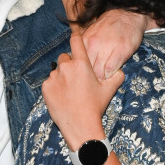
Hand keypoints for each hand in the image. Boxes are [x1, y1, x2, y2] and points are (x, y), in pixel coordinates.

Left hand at [42, 34, 123, 149]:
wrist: (80, 125)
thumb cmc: (95, 106)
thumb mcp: (109, 90)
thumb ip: (116, 76)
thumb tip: (119, 70)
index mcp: (81, 64)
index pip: (75, 41)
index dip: (76, 39)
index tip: (76, 40)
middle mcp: (65, 67)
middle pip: (65, 57)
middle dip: (69, 64)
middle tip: (76, 78)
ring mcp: (54, 77)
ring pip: (57, 71)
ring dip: (62, 76)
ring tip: (70, 90)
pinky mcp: (45, 87)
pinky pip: (50, 82)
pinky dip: (54, 87)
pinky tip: (62, 97)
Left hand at [82, 10, 152, 79]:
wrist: (128, 15)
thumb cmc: (110, 26)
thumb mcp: (91, 33)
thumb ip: (84, 46)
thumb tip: (77, 61)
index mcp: (85, 40)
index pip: (77, 62)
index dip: (81, 70)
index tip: (86, 73)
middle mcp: (93, 44)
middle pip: (86, 69)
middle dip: (90, 76)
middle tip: (95, 79)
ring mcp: (106, 48)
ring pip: (98, 72)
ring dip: (101, 77)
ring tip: (104, 77)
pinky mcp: (120, 52)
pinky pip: (110, 70)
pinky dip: (110, 75)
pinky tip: (112, 72)